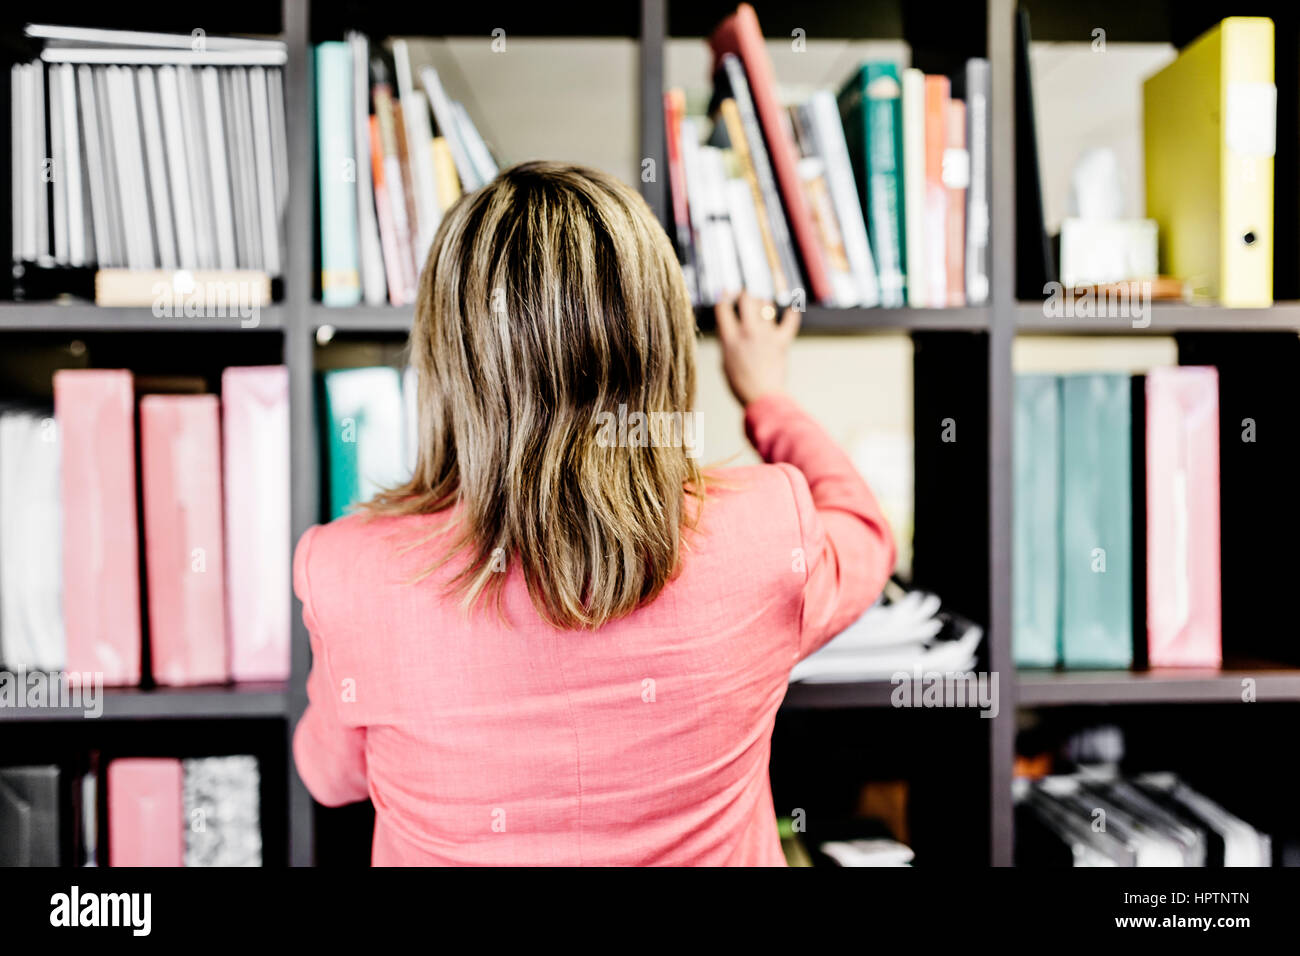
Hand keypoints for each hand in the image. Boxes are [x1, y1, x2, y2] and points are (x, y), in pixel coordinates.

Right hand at [714, 292, 799, 406]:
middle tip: (745, 297)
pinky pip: (790, 320)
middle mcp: (748, 332)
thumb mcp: (724, 362)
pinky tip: (791, 309)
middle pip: (746, 299)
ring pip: (766, 305)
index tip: (726, 295)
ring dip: (763, 303)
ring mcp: (766, 334)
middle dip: (744, 295)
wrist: (762, 396)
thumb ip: (726, 342)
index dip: (724, 297)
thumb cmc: (742, 385)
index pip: (723, 307)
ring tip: (762, 308)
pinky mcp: (782, 341)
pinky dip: (792, 313)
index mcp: (730, 338)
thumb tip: (728, 328)